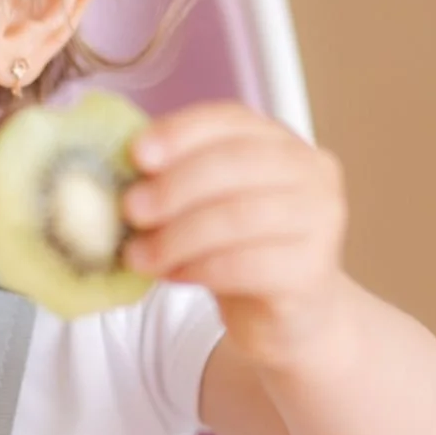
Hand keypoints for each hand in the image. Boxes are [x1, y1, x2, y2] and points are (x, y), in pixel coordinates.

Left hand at [120, 101, 350, 367]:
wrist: (287, 314)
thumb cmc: (239, 248)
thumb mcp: (207, 204)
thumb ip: (175, 180)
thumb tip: (116, 173)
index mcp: (280, 142)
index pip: (231, 120)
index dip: (181, 133)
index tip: (137, 154)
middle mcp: (310, 172)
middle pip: (235, 164)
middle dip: (174, 186)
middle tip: (130, 210)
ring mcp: (319, 220)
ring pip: (238, 216)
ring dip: (177, 236)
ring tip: (139, 255)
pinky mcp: (311, 271)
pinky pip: (246, 264)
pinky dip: (200, 269)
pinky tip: (174, 276)